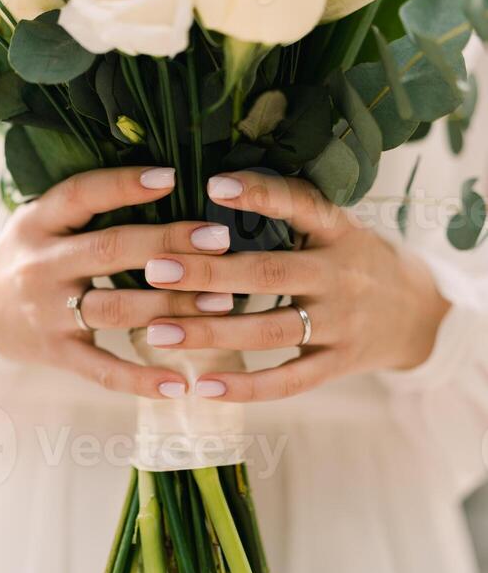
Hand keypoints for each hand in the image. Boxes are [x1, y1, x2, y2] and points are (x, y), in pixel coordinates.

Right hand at [0, 166, 234, 396]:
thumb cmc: (29, 253)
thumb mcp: (42, 219)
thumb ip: (88, 204)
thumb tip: (168, 182)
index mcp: (38, 222)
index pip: (81, 194)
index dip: (124, 185)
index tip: (173, 177)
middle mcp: (41, 265)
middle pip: (109, 250)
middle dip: (168, 243)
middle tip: (219, 240)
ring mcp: (48, 313)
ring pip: (115, 309)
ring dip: (172, 307)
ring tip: (222, 302)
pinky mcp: (56, 353)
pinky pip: (102, 368)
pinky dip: (140, 379)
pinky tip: (179, 383)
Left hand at [144, 171, 450, 401]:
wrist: (417, 311)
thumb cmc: (355, 258)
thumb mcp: (338, 226)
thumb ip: (291, 213)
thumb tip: (213, 189)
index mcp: (338, 231)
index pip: (301, 205)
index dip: (260, 195)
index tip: (213, 185)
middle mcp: (340, 275)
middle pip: (270, 274)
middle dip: (209, 272)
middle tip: (155, 268)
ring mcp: (340, 323)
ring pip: (269, 331)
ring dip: (211, 332)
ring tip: (157, 332)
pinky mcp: (337, 363)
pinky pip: (289, 380)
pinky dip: (246, 387)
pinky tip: (203, 386)